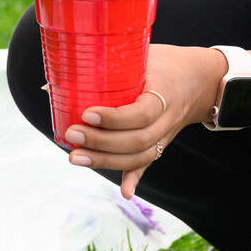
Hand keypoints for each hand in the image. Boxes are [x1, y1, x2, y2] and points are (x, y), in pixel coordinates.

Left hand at [61, 44, 224, 199]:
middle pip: (138, 140)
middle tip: (72, 135)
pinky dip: (135, 178)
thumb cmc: (163, 62)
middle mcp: (168, 118)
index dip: (114, 118)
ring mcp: (166, 134)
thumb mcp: (142, 57)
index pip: (141, 113)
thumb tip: (50, 87)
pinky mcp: (161, 144)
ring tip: (76, 158)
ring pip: (140, 156)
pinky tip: (125, 193)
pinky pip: (149, 163)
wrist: (200, 79)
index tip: (87, 114)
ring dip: (108, 161)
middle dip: (102, 143)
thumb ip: (106, 68)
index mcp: (165, 92)